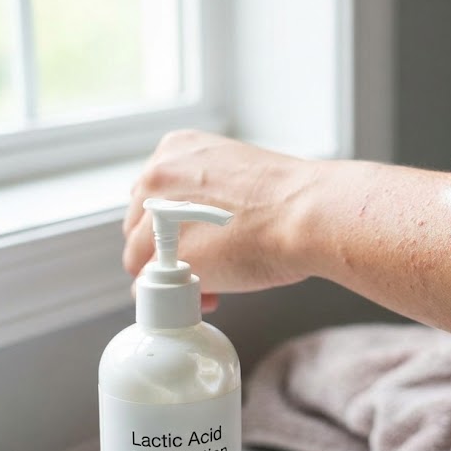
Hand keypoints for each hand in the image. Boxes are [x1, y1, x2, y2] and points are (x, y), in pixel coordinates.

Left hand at [123, 130, 309, 309]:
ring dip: (171, 276)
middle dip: (169, 250)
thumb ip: (209, 191)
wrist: (309, 214)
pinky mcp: (164, 261)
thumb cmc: (293, 199)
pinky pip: (149, 290)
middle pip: (141, 226)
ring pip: (140, 259)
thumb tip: (205, 224)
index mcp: (177, 149)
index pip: (153, 195)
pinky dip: (170, 301)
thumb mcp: (239, 175)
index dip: (175, 224)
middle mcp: (157, 176)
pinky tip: (205, 297)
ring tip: (212, 284)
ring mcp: (155, 219)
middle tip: (208, 264)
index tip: (199, 239)